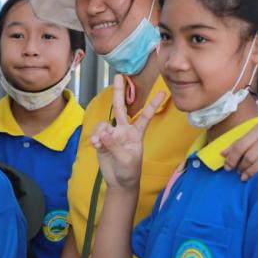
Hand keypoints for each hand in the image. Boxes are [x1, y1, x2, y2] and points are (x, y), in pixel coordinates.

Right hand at [91, 74, 163, 190]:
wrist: (119, 182)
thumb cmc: (129, 171)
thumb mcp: (126, 160)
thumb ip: (114, 145)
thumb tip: (104, 133)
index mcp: (136, 134)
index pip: (145, 116)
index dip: (152, 104)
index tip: (162, 92)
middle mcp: (124, 131)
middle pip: (121, 108)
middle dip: (118, 92)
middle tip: (118, 76)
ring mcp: (112, 135)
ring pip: (104, 124)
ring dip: (100, 132)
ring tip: (99, 143)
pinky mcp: (102, 141)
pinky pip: (97, 133)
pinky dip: (95, 137)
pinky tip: (95, 145)